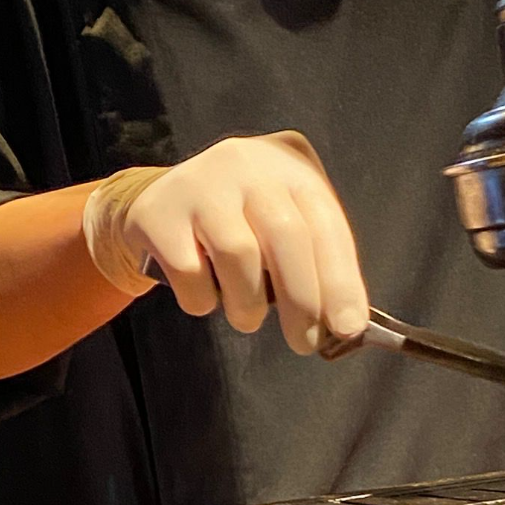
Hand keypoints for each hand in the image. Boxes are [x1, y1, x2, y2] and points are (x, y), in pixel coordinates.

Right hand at [82, 132, 367, 355]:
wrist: (158, 203)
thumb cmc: (237, 223)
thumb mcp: (280, 224)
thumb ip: (313, 262)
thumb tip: (344, 322)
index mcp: (287, 163)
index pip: (325, 223)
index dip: (340, 279)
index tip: (348, 327)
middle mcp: (245, 162)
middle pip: (287, 236)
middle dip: (302, 299)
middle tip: (304, 342)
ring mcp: (198, 183)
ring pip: (239, 253)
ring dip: (247, 304)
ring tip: (246, 318)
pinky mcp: (156, 212)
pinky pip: (189, 270)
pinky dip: (202, 299)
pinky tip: (204, 294)